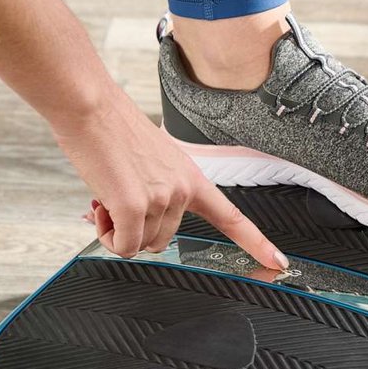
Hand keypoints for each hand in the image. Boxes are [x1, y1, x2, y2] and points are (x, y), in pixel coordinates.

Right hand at [52, 98, 288, 269]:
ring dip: (118, 229)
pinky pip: (123, 246)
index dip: (257, 243)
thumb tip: (136, 218)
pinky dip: (108, 237)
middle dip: (135, 227)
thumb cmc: (111, 128)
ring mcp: (162, 198)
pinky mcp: (134, 206)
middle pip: (162, 240)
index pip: (232, 217)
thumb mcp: (152, 159)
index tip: (278, 262)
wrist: (89, 105)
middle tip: (117, 197)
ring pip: (139, 244)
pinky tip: (99, 208)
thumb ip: (158, 188)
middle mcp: (183, 189)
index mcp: (192, 178)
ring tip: (107, 194)